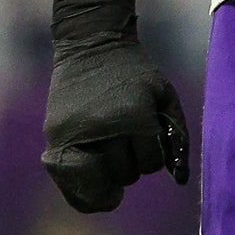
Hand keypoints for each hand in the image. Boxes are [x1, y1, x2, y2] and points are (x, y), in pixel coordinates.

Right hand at [45, 31, 188, 213]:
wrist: (92, 46)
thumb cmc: (135, 73)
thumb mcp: (164, 97)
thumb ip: (176, 137)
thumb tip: (181, 180)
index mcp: (133, 117)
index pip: (151, 162)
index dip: (154, 155)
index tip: (148, 138)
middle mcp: (102, 128)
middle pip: (125, 174)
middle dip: (131, 164)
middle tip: (126, 143)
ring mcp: (72, 134)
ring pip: (96, 183)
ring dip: (107, 176)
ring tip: (109, 162)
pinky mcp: (53, 136)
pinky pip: (66, 178)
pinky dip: (79, 188)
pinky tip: (91, 183)